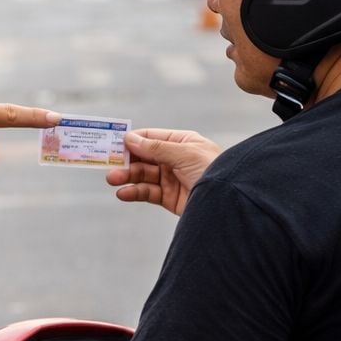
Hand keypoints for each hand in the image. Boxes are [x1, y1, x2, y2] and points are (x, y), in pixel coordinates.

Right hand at [105, 128, 220, 214]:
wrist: (231, 203)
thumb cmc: (215, 171)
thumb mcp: (184, 154)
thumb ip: (155, 148)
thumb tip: (130, 138)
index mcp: (183, 142)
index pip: (151, 137)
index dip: (132, 140)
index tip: (112, 143)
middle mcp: (176, 159)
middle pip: (144, 157)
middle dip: (127, 161)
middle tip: (109, 164)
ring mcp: (172, 179)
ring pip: (143, 175)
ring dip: (127, 177)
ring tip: (113, 180)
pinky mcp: (170, 198)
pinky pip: (148, 193)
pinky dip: (134, 192)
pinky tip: (123, 193)